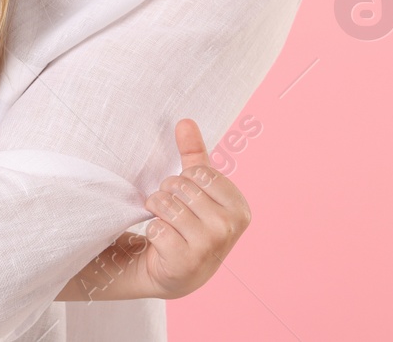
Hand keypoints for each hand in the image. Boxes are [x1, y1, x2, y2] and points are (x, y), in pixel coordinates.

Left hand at [80, 119, 251, 300]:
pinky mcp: (187, 261)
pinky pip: (156, 228)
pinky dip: (153, 232)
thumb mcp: (195, 188)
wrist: (176, 271)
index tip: (189, 199)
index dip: (184, 181)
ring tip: (166, 225)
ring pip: (165, 204)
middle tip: (174, 214)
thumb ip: (193, 154)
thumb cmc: (188, 223)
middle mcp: (230, 227)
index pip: (198, 172)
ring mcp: (210, 246)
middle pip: (180, 186)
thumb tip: (185, 121)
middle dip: (167, 195)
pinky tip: (163, 244)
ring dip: (157, 212)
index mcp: (239, 206)